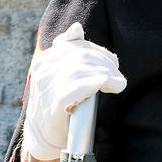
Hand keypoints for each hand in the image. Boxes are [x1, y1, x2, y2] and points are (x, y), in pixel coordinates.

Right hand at [23, 23, 126, 159]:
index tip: (113, 63)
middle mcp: (43, 71)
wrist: (44, 133)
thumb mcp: (61, 73)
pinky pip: (77, 88)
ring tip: (118, 84)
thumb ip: (70, 51)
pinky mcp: (53, 104)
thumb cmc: (58, 100)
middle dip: (106, 64)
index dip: (100, 52)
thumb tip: (77, 27)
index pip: (78, 47)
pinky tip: (107, 85)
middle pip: (83, 57)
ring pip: (82, 70)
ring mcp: (46, 88)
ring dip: (106, 75)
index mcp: (45, 60)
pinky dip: (95, 83)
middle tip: (118, 76)